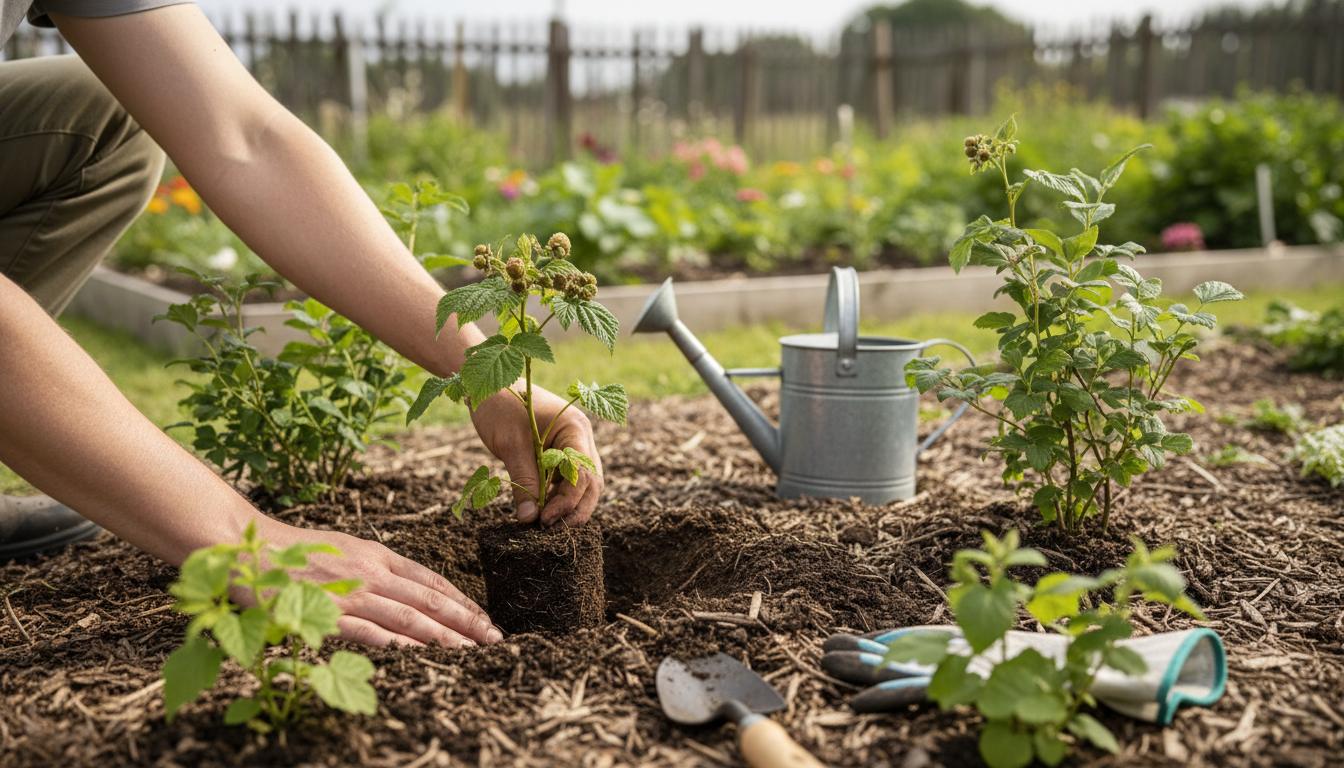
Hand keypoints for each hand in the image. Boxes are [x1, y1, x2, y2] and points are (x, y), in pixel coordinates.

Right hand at [255, 517, 500, 647]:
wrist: (247, 545)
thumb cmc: (295, 550)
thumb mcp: (345, 548)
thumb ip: (374, 567)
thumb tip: (405, 586)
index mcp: (376, 555)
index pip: (429, 579)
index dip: (460, 599)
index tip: (483, 617)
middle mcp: (370, 573)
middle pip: (428, 599)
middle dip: (465, 620)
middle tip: (493, 638)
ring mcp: (349, 593)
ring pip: (407, 616)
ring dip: (442, 636)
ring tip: (470, 651)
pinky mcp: (325, 612)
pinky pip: (366, 630)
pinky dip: (394, 641)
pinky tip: (417, 654)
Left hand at [471, 384, 603, 525]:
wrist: (488, 384)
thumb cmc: (500, 407)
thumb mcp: (511, 446)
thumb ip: (524, 481)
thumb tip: (529, 519)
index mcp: (575, 429)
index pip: (583, 474)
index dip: (566, 501)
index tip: (543, 519)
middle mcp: (581, 437)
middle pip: (591, 483)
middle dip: (574, 509)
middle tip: (549, 529)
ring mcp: (573, 444)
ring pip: (581, 484)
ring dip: (566, 505)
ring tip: (543, 523)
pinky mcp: (559, 451)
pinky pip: (565, 479)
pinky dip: (555, 496)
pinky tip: (540, 509)